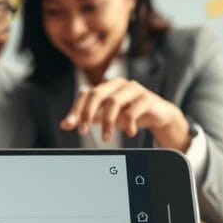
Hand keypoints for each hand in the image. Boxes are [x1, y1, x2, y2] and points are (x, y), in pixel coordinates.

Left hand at [60, 77, 191, 150]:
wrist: (158, 114)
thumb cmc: (129, 113)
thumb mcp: (106, 116)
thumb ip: (88, 118)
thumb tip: (65, 124)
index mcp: (106, 87)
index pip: (86, 94)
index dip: (76, 109)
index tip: (70, 125)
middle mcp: (118, 85)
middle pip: (97, 93)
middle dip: (87, 113)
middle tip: (83, 131)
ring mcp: (133, 89)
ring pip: (114, 102)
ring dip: (107, 123)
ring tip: (106, 138)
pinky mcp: (147, 98)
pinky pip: (134, 110)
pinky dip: (128, 124)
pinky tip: (129, 133)